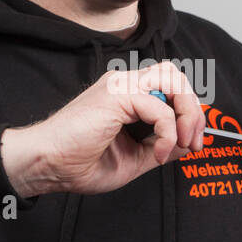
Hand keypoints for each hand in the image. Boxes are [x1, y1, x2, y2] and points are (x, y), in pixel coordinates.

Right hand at [1, 61, 204, 197]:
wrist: (48, 165)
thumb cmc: (79, 162)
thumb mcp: (134, 157)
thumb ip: (162, 145)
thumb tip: (189, 141)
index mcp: (127, 94)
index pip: (170, 86)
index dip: (189, 112)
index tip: (192, 143)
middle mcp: (124, 83)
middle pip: (175, 76)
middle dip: (193, 109)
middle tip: (193, 142)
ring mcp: (119, 85)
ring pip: (172, 80)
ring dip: (186, 112)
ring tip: (182, 142)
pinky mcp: (116, 95)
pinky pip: (159, 107)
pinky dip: (167, 133)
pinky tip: (158, 154)